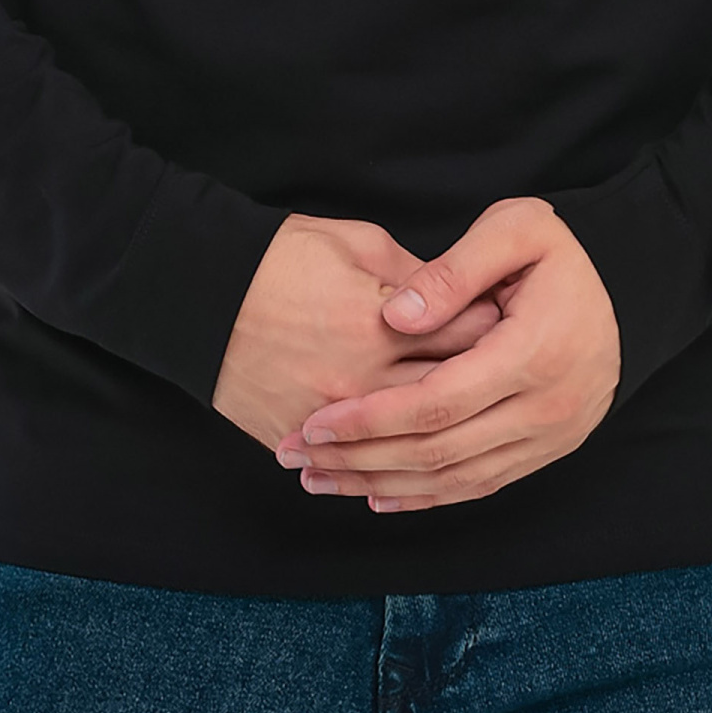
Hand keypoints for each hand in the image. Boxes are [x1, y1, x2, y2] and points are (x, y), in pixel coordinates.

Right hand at [212, 212, 504, 452]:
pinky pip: (351, 466)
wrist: (195, 293)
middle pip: (443, 398)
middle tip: (505, 384)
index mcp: (381, 322)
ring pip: (400, 447)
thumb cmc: (281, 256)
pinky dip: (382, 467)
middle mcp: (360, 378)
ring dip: (437, 442)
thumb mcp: (358, 245)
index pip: (465, 338)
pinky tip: (409, 467)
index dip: (497, 333)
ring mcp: (326, 415)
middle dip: (479, 391)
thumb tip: (461, 302)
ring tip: (465, 430)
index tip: (516, 330)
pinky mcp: (294, 436)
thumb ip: (417, 279)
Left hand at [274, 196, 619, 512]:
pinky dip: (426, 497)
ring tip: (320, 479)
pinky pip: (480, 486)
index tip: (315, 421)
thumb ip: (455, 270)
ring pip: (454, 479)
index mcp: (533, 353)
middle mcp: (544, 409)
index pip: (437, 402)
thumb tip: (395, 316)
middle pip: (438, 452)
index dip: (371, 418)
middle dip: (360, 459)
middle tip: (297, 457)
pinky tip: (379, 495)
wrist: (631, 291)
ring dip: (382, 485)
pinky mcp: (546, 452)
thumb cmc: (564, 253)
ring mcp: (549, 439)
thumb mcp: (518, 229)